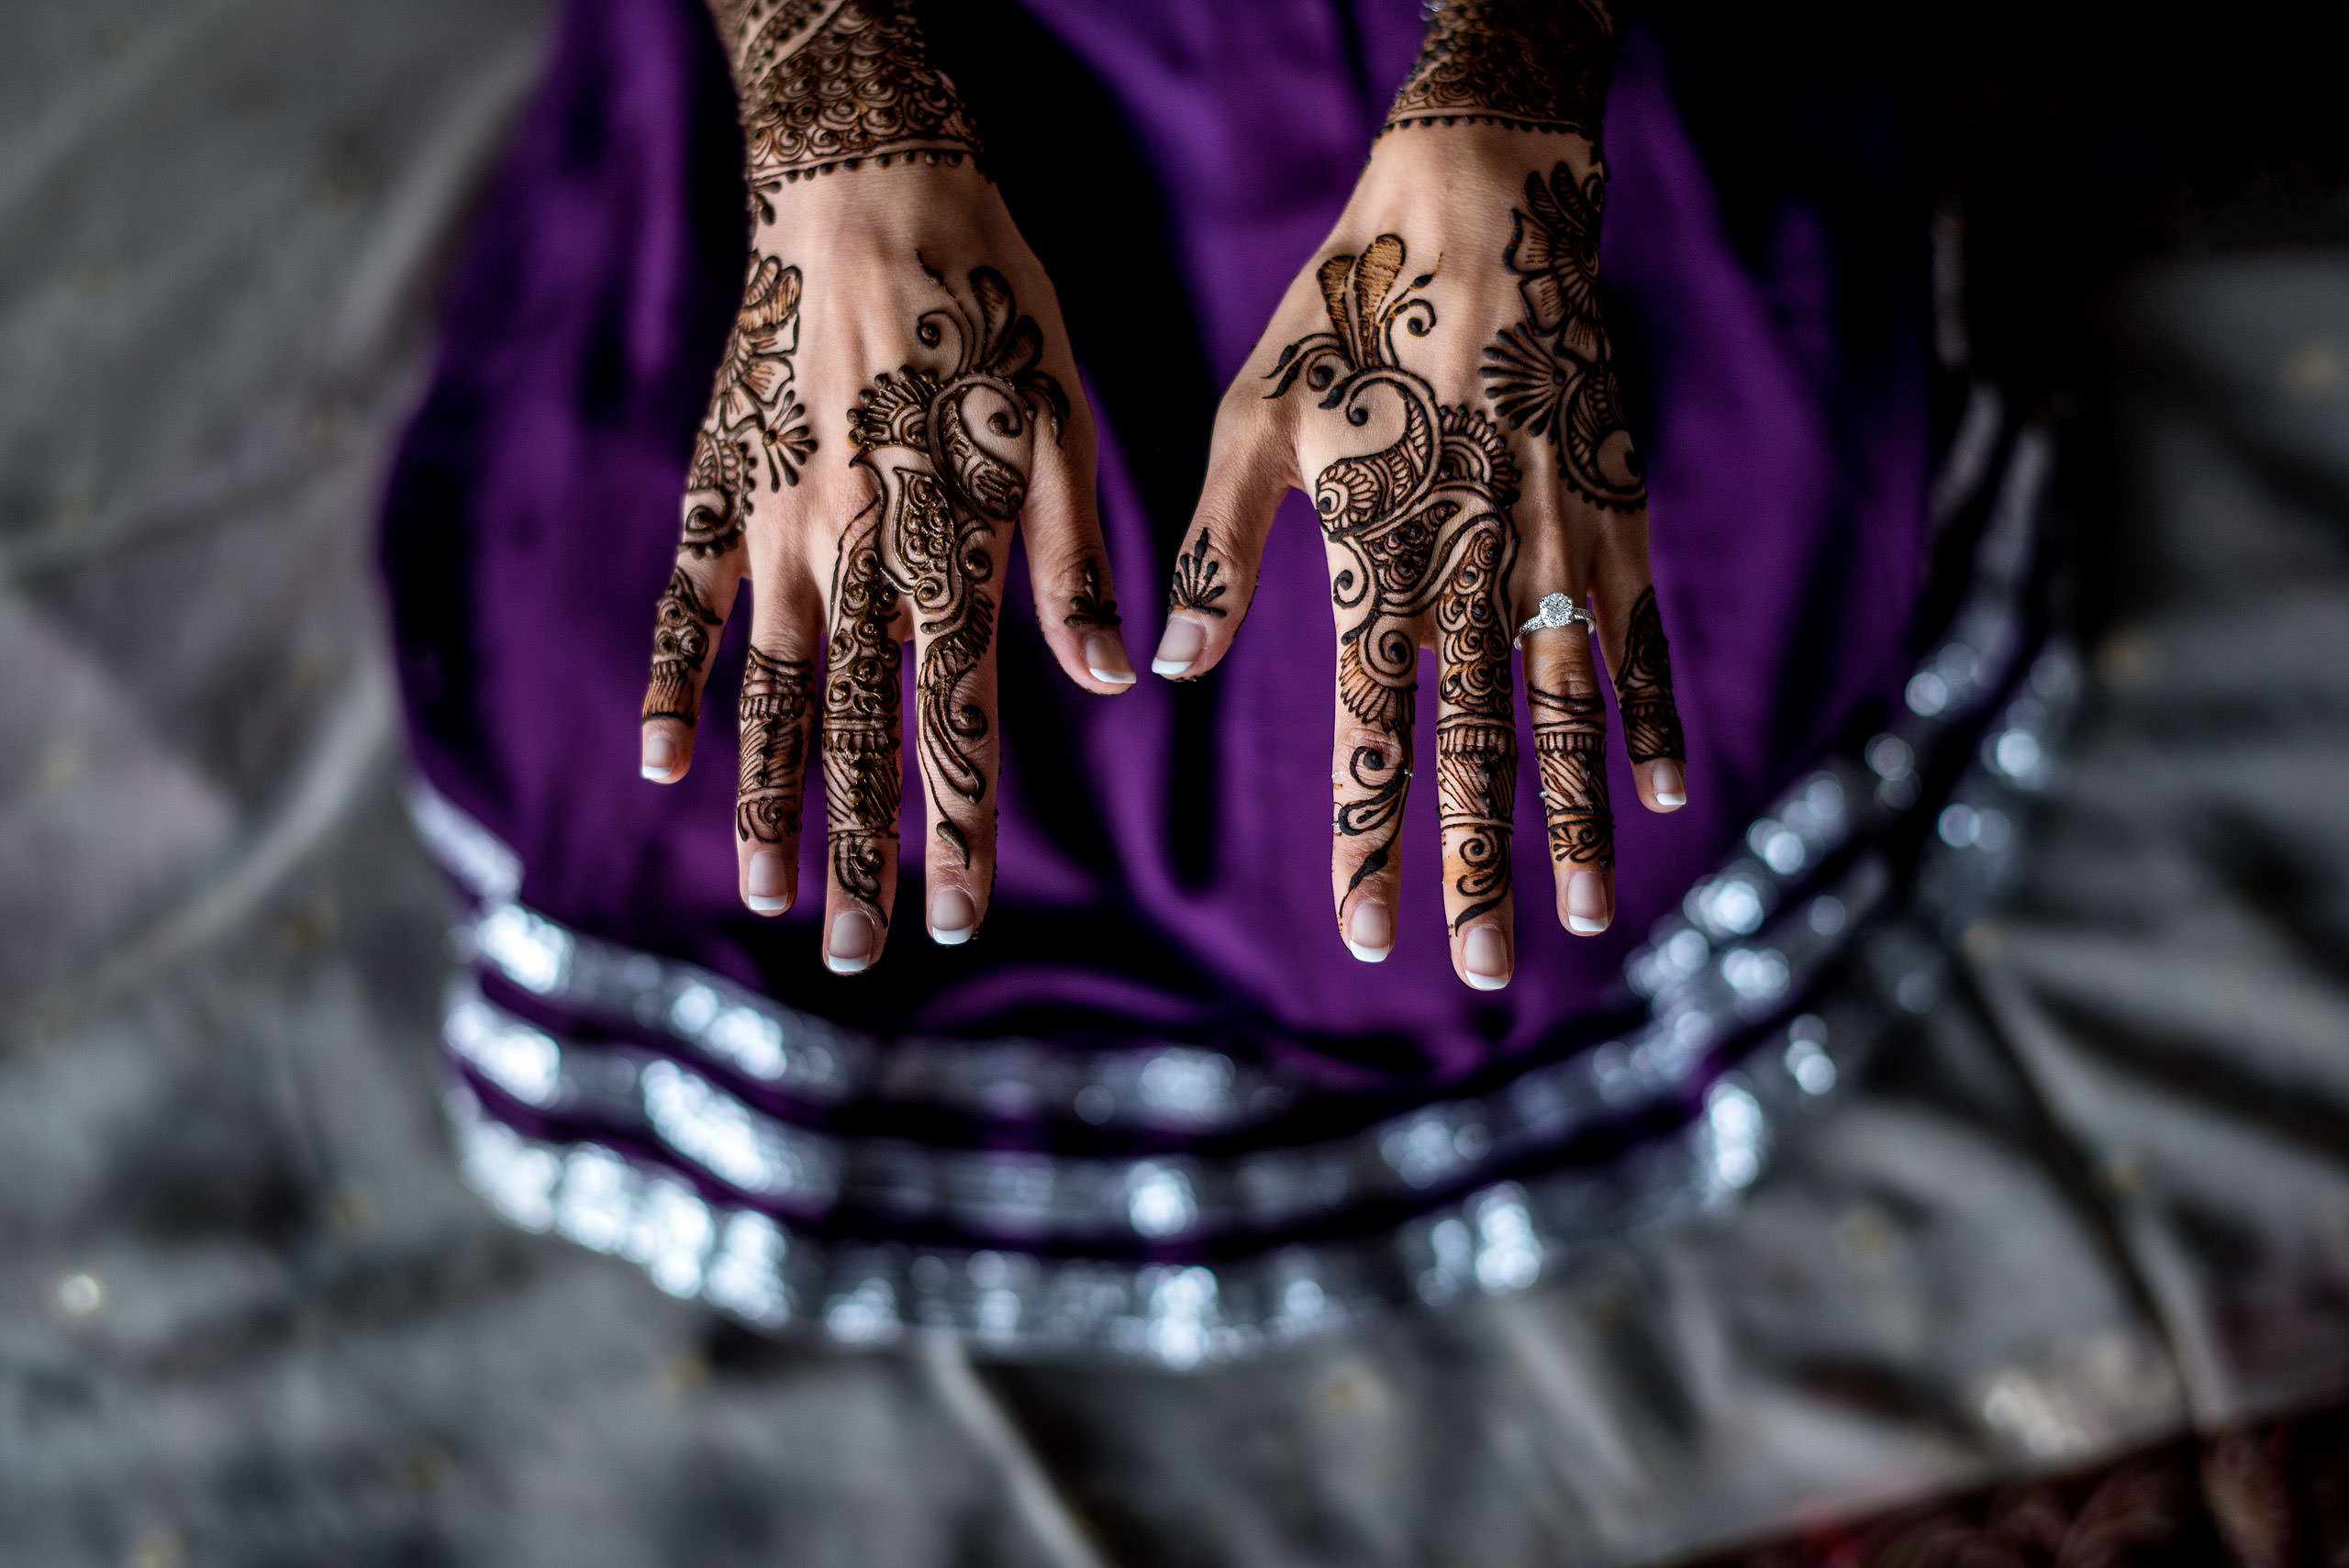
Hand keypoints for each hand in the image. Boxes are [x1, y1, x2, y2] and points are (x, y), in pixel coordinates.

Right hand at [639, 0, 1127, 973]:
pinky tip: (662, 762)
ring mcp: (772, 527)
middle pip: (853, 731)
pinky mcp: (716, 489)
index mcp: (950, 544)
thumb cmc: (993, 309)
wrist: (868, 191)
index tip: (957, 922)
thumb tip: (1114, 684)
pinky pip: (681, 603)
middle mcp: (853, 554)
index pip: (954, 720)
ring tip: (765, 898)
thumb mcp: (1069, 423)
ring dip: (766, 799)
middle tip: (850, 955)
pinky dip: (670, 682)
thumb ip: (1077, 561)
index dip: (955, 828)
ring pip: (765, 691)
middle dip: (855, 852)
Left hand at [1154, 119, 1687, 991]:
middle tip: (1486, 968)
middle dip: (1481, 867)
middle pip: (1480, 751)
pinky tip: (1663, 791)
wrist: (1486, 210)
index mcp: (1379, 562)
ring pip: (1572, 714)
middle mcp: (1475, 575)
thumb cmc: (1348, 314)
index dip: (1374, 839)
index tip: (1369, 931)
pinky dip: (1651, 716)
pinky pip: (1641, 639)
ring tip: (1591, 915)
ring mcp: (1558, 553)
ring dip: (1580, 822)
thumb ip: (1219, 551)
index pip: (1374, 734)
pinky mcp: (1615, 519)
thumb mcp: (1252, 420)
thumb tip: (1166, 668)